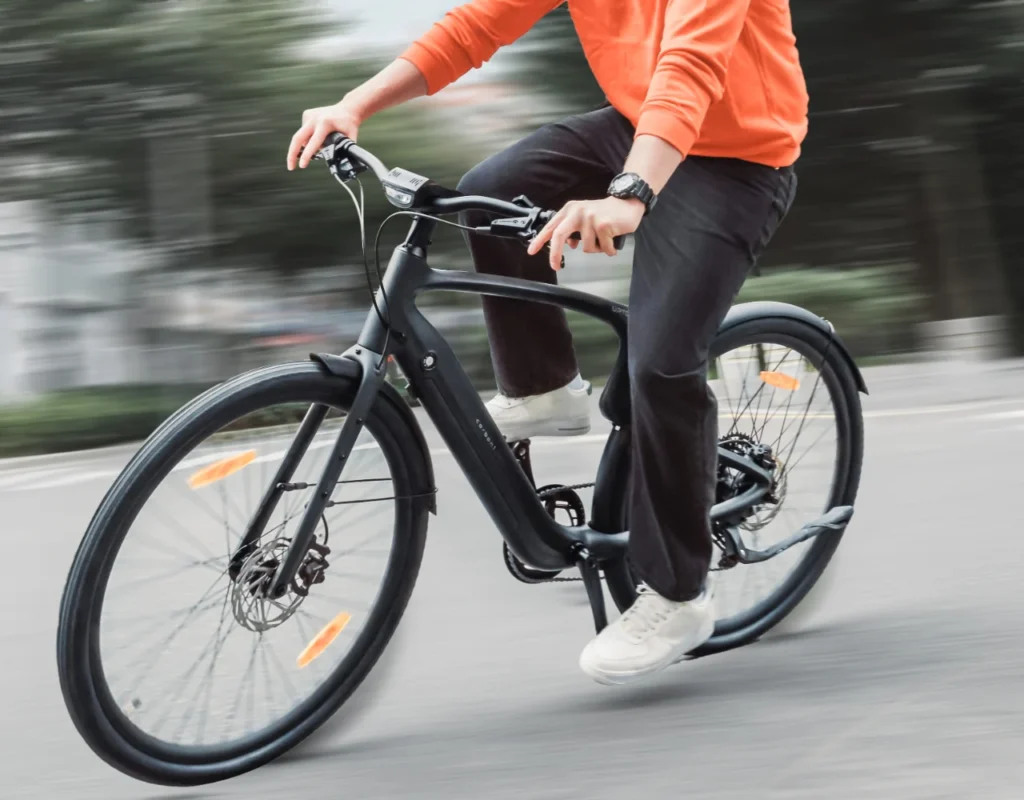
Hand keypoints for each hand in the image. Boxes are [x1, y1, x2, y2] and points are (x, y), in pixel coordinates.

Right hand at [287, 100, 362, 170]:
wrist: (348, 108)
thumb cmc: (350, 124)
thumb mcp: (351, 138)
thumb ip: (344, 150)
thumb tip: (341, 164)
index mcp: (325, 123)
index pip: (313, 142)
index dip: (306, 155)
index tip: (302, 165)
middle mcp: (314, 118)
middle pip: (297, 138)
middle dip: (292, 154)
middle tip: (291, 167)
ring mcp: (308, 115)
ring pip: (302, 137)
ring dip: (307, 146)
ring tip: (324, 143)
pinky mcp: (306, 114)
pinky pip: (304, 132)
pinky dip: (309, 138)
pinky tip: (320, 135)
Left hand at [527, 197, 643, 270]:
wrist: (627, 203)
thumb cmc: (605, 213)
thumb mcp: (584, 218)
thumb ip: (573, 230)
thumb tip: (569, 244)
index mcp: (570, 210)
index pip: (551, 227)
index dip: (540, 240)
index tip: (532, 251)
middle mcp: (577, 212)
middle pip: (559, 235)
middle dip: (555, 253)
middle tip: (555, 266)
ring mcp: (590, 218)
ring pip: (586, 248)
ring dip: (596, 249)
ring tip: (604, 239)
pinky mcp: (603, 225)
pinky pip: (602, 248)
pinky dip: (608, 249)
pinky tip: (612, 241)